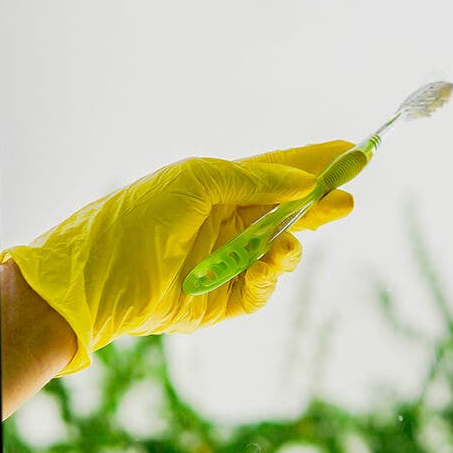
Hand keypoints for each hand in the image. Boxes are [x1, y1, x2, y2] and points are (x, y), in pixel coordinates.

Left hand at [1, 140, 354, 374]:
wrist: (102, 276)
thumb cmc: (143, 214)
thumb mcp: (200, 179)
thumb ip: (255, 179)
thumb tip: (303, 181)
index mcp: (217, 188)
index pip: (276, 172)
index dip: (312, 163)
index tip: (349, 151)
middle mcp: (225, 223)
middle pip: (287, 212)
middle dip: (319, 205)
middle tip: (350, 199)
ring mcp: (226, 262)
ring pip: (280, 252)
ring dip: (290, 246)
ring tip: (286, 245)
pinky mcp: (223, 301)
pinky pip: (263, 290)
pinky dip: (268, 278)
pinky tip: (263, 267)